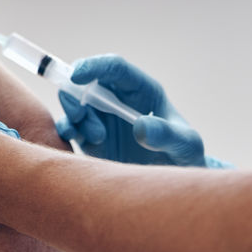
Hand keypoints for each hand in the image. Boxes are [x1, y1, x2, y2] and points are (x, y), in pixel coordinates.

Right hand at [56, 55, 230, 168]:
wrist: (171, 185)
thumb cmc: (185, 157)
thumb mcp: (185, 146)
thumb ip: (166, 134)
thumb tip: (140, 126)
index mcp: (142, 90)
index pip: (115, 68)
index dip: (94, 66)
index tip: (76, 76)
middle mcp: (118, 99)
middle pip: (85, 80)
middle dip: (74, 92)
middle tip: (79, 114)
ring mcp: (102, 118)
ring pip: (73, 103)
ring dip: (76, 117)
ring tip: (97, 138)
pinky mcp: (90, 138)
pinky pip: (68, 126)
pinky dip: (66, 130)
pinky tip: (76, 141)